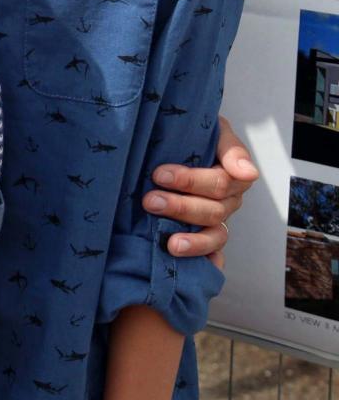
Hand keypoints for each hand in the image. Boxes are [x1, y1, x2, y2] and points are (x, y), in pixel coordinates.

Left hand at [142, 114, 258, 260]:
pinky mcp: (206, 235)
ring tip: (170, 244)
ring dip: (193, 241)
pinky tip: (191, 269)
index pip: (219, 183)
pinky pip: (213, 255)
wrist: (181, 137)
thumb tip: (249, 173)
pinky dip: (207, 263)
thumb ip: (232, 149)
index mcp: (234, 176)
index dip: (190, 181)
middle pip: (212, 211)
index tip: (159, 174)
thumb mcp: (216, 129)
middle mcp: (229, 201)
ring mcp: (219, 220)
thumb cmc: (198, 133)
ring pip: (214, 236)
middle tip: (150, 201)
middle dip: (180, 207)